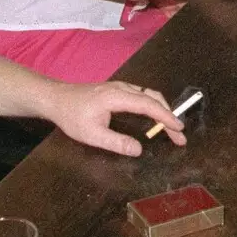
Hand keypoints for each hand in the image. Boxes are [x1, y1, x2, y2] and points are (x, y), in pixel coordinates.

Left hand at [44, 81, 185, 155]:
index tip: (179, 129)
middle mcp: (122, 88)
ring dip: (162, 109)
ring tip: (171, 127)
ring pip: (149, 94)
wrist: (56, 98)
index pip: (148, 105)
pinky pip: (142, 94)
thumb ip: (116, 142)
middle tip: (179, 134)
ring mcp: (120, 86)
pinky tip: (154, 116)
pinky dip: (154, 105)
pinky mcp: (117, 89)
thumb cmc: (72, 117)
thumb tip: (139, 150)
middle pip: (153, 98)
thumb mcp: (92, 134)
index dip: (166, 117)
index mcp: (117, 97)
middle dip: (169, 115)